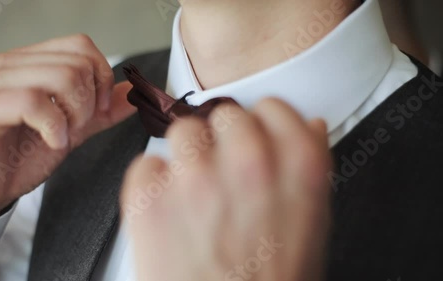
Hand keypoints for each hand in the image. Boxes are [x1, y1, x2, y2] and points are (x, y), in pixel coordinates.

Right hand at [0, 34, 135, 226]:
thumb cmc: (16, 159)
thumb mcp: (70, 132)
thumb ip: (101, 112)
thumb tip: (132, 92)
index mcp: (30, 64)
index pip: (80, 46)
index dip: (102, 77)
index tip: (101, 110)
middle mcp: (9, 65)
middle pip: (76, 62)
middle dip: (90, 102)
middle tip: (76, 129)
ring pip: (59, 76)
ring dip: (74, 115)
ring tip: (61, 136)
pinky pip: (33, 100)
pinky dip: (54, 126)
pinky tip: (51, 142)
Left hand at [121, 99, 331, 280]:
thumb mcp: (312, 227)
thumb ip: (309, 168)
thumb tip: (310, 127)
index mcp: (295, 169)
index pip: (273, 108)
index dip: (262, 122)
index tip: (254, 132)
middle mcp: (246, 164)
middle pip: (225, 115)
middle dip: (222, 140)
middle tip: (220, 171)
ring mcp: (194, 180)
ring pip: (182, 132)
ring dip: (185, 157)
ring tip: (191, 194)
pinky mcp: (148, 199)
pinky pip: (145, 165)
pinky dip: (152, 185)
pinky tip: (167, 212)